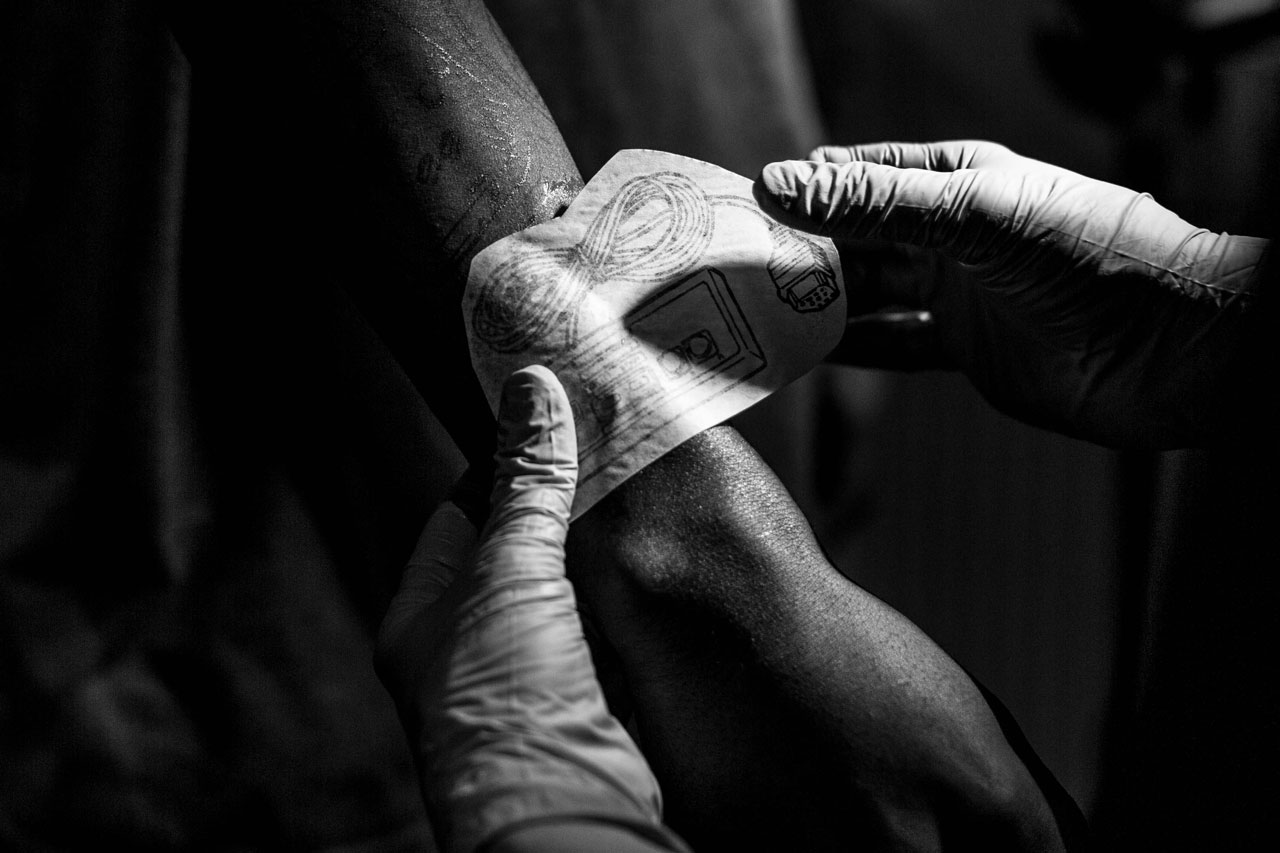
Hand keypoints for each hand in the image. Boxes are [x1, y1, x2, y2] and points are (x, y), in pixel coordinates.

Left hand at [376, 366, 685, 852]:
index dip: (504, 464)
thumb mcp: (510, 570)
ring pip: (566, 588)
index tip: (550, 421)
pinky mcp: (585, 694)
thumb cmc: (504, 698)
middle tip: (608, 446)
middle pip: (517, 548)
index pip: (460, 512)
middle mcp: (469, 643)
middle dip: (560, 503)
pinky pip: (605, 627)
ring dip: (597, 549)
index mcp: (424, 613)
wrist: (562, 806)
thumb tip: (531, 391)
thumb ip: (528, 485)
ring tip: (639, 488)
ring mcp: (530, 672)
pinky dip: (626, 595)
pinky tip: (655, 557)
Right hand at [756, 140, 1268, 446]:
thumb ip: (876, 205)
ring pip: (868, 293)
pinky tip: (805, 352)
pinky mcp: (963, 348)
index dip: (803, 189)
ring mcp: (956, 292)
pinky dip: (850, 348)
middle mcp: (951, 232)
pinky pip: (891, 343)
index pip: (860, 176)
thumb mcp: (975, 215)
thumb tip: (780, 184)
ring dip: (818, 302)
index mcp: (956, 179)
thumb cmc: (1088, 257)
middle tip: (734, 269)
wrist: (1167, 350)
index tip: (742, 208)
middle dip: (800, 250)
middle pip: (856, 238)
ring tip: (755, 312)